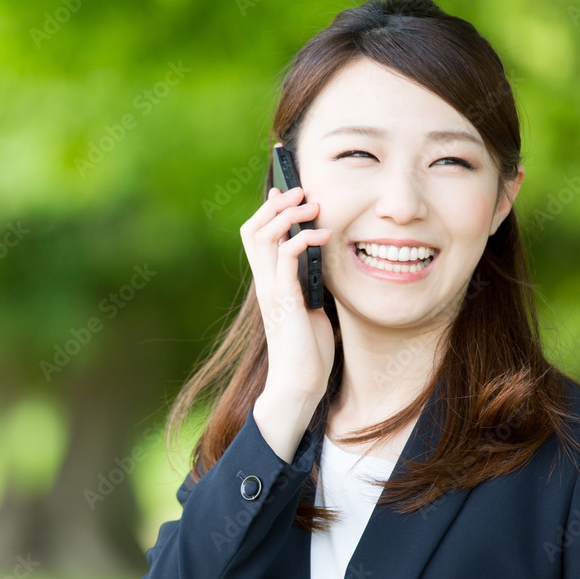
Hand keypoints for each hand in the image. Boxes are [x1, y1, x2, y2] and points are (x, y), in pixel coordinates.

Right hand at [239, 179, 335, 459]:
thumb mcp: (313, 307)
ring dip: (286, 215)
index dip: (269, 210)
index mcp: (270, 283)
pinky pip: (285, 258)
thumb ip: (312, 283)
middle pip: (252, 229)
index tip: (288, 192)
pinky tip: (322, 236)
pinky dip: (302, 240)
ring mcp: (271, 291)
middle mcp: (265, 283)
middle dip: (275, 204)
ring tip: (311, 206)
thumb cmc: (309, 351)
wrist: (300, 386)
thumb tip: (327, 260)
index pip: (256, 237)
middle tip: (300, 192)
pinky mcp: (285, 301)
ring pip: (261, 237)